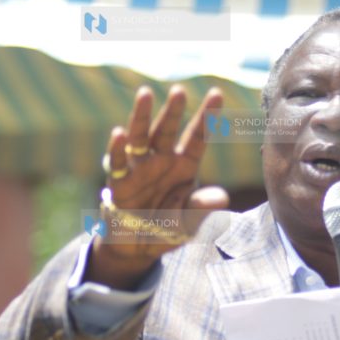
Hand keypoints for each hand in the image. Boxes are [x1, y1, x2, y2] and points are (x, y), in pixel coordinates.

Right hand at [89, 85, 229, 288]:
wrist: (138, 248)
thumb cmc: (167, 229)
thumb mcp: (189, 223)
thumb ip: (202, 209)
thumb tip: (222, 198)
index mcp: (184, 168)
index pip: (197, 138)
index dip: (207, 118)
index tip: (217, 94)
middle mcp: (161, 162)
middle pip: (167, 131)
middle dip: (173, 111)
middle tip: (179, 91)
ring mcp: (139, 170)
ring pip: (140, 138)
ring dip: (142, 116)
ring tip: (145, 94)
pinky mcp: (119, 183)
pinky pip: (118, 163)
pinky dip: (117, 150)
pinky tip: (119, 134)